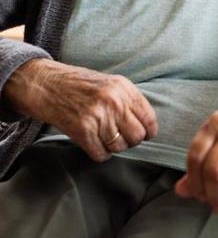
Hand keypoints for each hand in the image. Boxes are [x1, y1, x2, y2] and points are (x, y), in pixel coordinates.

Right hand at [4, 58, 157, 161]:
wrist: (48, 85)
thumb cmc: (81, 85)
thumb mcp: (112, 83)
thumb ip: (129, 100)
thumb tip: (147, 124)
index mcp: (124, 88)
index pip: (148, 118)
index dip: (149, 130)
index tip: (146, 134)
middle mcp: (113, 102)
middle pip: (137, 135)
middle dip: (132, 140)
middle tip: (123, 137)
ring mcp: (98, 117)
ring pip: (119, 147)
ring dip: (115, 147)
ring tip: (107, 138)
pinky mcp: (81, 131)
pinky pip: (101, 154)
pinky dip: (101, 154)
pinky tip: (96, 145)